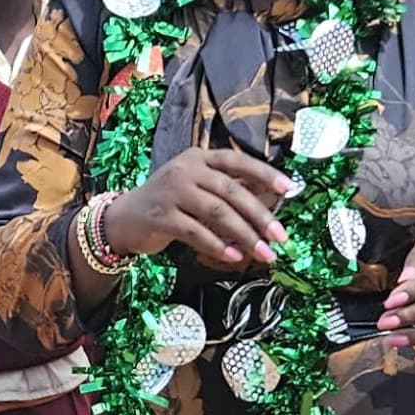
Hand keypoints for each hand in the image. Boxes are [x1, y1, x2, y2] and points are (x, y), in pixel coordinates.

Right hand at [105, 147, 295, 269]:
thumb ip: (227, 188)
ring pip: (217, 213)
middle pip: (231, 191)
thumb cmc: (170, 202)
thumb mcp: (197, 186)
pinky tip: (235, 257)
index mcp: (200, 157)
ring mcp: (172, 192)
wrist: (126, 218)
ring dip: (245, 235)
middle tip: (280, 236)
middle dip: (259, 216)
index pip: (238, 161)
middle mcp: (186, 170)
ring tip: (264, 253)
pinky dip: (219, 246)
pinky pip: (197, 233)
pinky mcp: (162, 217)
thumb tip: (269, 201)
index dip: (265, 173)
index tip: (289, 189)